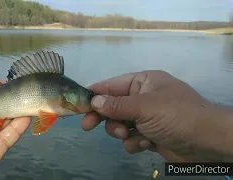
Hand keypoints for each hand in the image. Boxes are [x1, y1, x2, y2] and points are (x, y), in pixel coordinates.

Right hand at [82, 70, 232, 161]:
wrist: (206, 141)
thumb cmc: (175, 115)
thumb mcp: (145, 107)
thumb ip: (117, 105)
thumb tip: (93, 101)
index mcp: (143, 82)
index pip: (112, 86)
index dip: (94, 95)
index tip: (78, 106)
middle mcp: (142, 98)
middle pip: (113, 106)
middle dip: (105, 117)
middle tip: (88, 126)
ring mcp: (146, 117)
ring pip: (120, 124)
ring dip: (122, 132)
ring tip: (130, 135)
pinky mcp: (149, 135)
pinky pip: (131, 138)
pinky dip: (135, 142)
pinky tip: (146, 144)